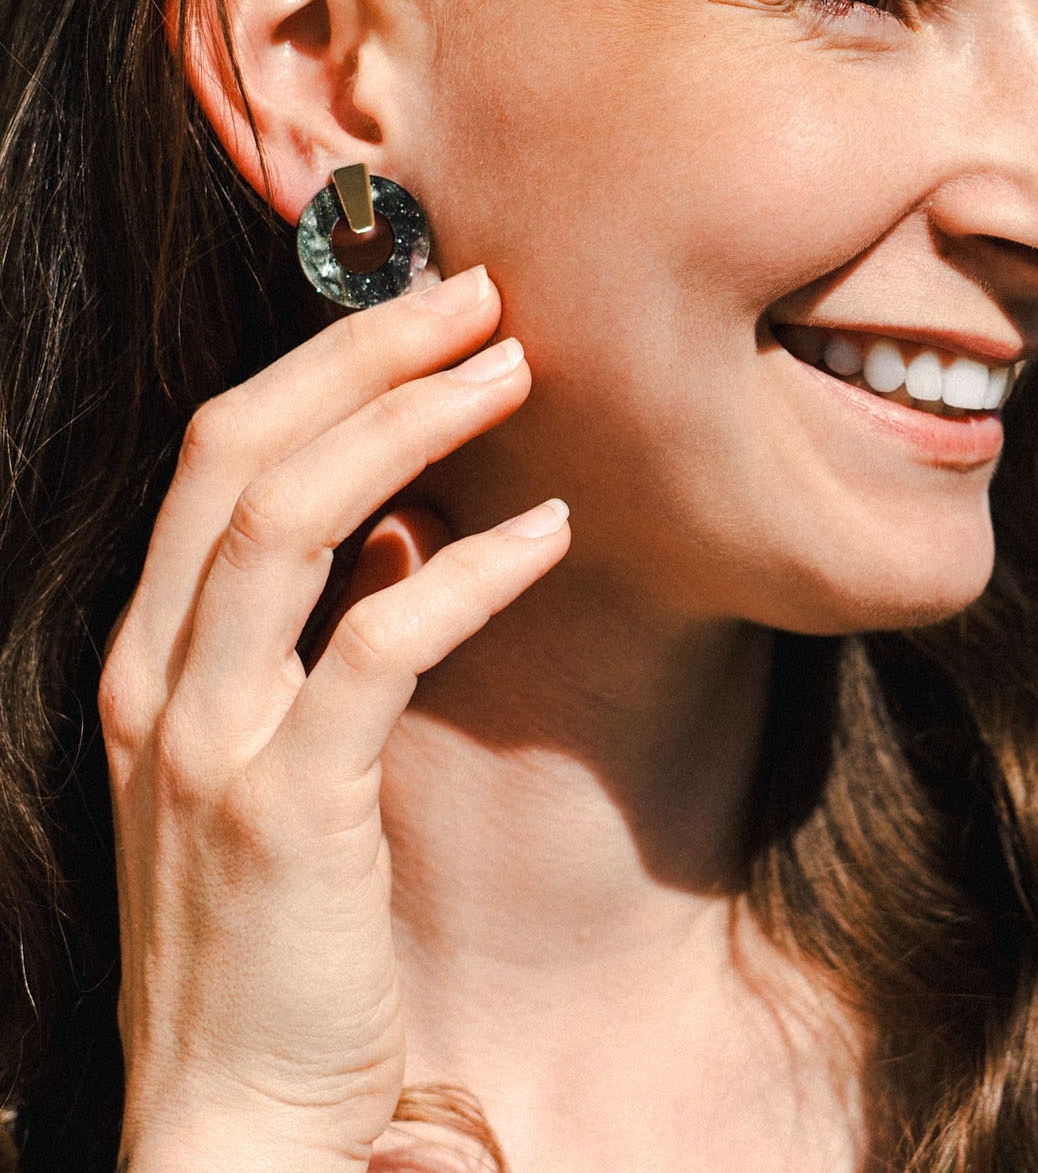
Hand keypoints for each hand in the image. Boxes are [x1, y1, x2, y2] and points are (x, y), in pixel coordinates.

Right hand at [99, 265, 568, 1172]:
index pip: (212, 455)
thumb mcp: (265, 764)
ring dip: (408, 423)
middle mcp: (154, 680)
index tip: (418, 307)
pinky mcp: (285, 811)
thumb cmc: (267, 936)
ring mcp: (206, 742)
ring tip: (512, 368)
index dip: (316, 359)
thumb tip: (400, 523)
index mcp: (146, 657)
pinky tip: (545, 530)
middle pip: (241, 452)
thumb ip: (309, 639)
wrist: (231, 1124)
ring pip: (291, 521)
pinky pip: (377, 648)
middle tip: (474, 293)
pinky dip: (464, 572)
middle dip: (358, 351)